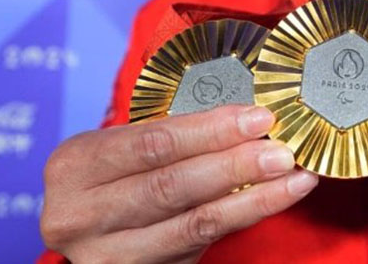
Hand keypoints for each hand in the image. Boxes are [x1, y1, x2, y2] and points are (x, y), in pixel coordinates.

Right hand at [40, 104, 317, 262]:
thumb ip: (173, 134)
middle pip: (171, 186)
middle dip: (235, 165)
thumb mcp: (122, 147)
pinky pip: (198, 246)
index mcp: (74, 165)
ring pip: (191, 224)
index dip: (210, 130)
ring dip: (252, 200)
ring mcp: (105, 255)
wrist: (87, 227)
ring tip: (293, 179)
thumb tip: (248, 119)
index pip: (152, 143)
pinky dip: (241, 220)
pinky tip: (272, 201)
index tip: (257, 117)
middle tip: (282, 152)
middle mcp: (79, 215)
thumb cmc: (113, 174)